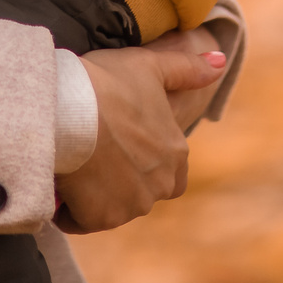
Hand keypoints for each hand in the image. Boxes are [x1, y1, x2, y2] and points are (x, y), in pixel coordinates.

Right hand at [55, 29, 226, 233]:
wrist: (66, 109)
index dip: (145, 158)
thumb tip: (221, 62)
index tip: (118, 140)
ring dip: (97, 192)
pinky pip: (83, 219)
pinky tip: (62, 180)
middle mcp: (160, 185)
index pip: (173, 173)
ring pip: (113, 206)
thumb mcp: (149, 65)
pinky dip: (72, 207)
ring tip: (75, 161)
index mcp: (176, 153)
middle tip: (93, 148)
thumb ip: (187, 68)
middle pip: (141, 190)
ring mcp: (131, 206)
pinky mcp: (101, 220)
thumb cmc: (106, 83)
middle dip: (120, 177)